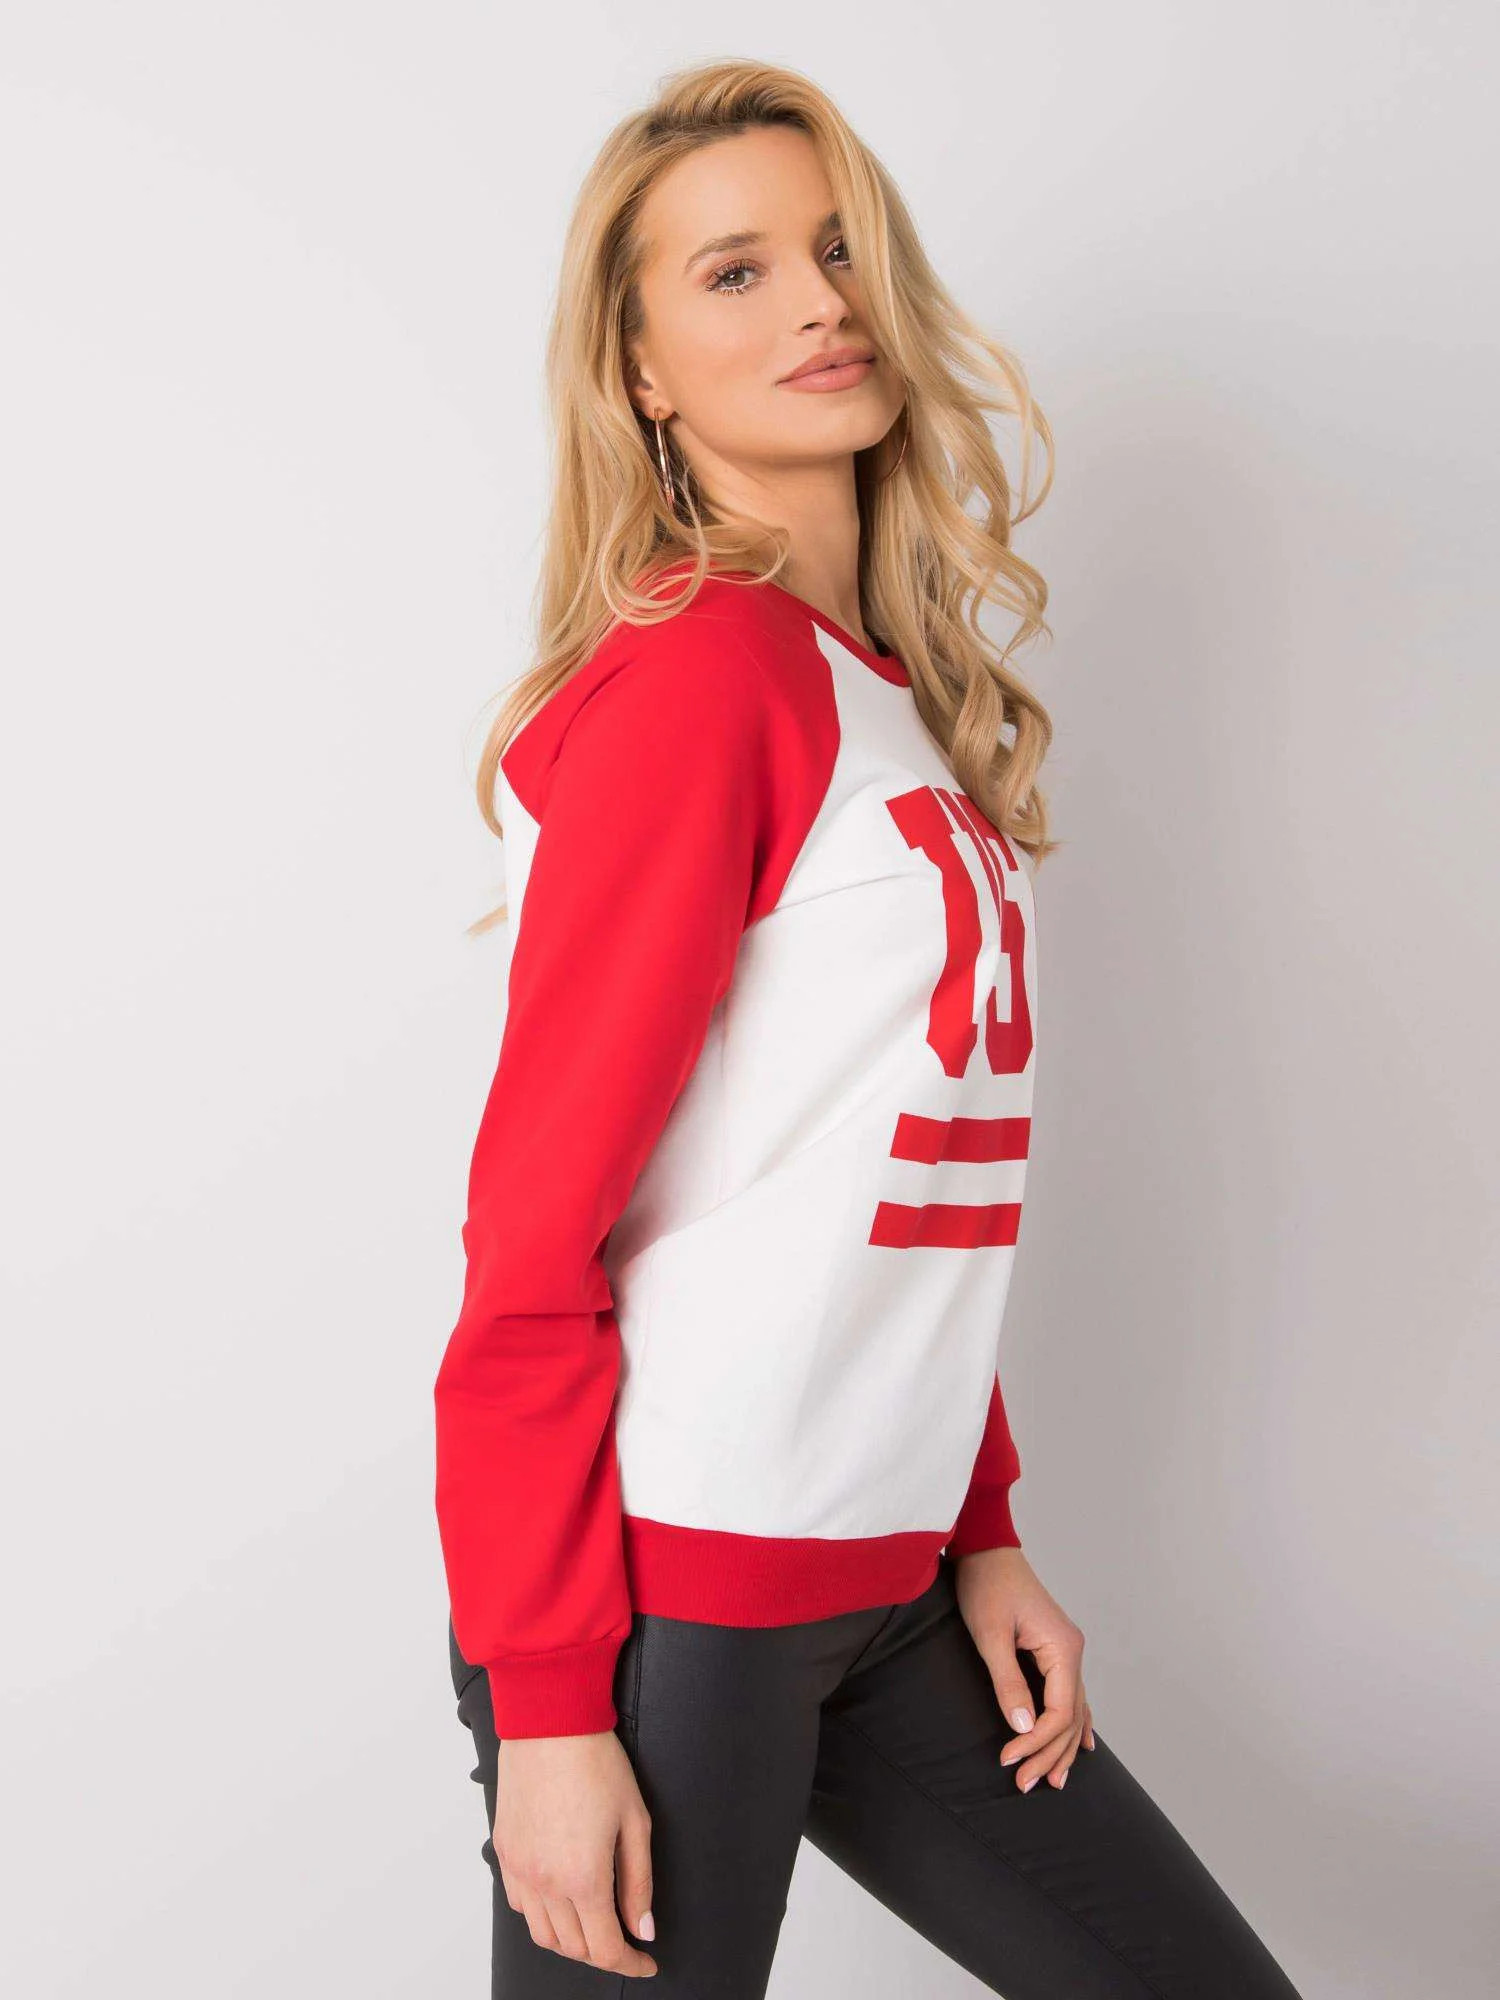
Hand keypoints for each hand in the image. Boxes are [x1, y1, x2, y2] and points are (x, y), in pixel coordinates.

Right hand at [493, 1729, 657, 1976]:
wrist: (549, 1723)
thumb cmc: (596, 1762)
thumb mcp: (635, 1821)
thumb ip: (639, 1882)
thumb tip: (644, 1928)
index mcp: (583, 1878)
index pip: (607, 1949)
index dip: (630, 1964)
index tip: (647, 1963)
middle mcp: (546, 1882)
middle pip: (574, 1948)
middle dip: (604, 1954)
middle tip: (626, 1941)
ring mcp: (520, 1869)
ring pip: (543, 1934)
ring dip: (571, 1942)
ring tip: (595, 1927)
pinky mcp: (504, 1852)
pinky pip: (520, 1905)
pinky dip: (542, 1917)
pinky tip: (561, 1901)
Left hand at [952, 1547, 1095, 1792]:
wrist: (985, 1549)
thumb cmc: (985, 1586)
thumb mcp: (990, 1635)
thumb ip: (1008, 1683)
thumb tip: (1024, 1727)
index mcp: (1063, 1648)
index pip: (1059, 1712)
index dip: (1037, 1742)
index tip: (1009, 1760)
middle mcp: (1072, 1652)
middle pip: (1070, 1717)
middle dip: (1050, 1754)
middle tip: (1025, 1784)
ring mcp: (1066, 1650)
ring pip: (1073, 1710)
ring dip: (1063, 1746)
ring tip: (1054, 1781)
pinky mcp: (1053, 1649)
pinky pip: (1071, 1695)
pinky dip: (1074, 1723)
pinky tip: (1084, 1744)